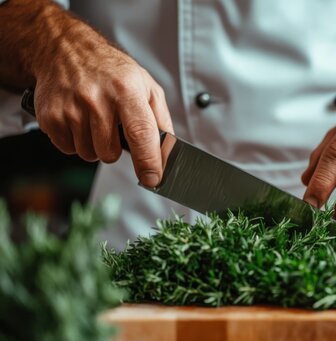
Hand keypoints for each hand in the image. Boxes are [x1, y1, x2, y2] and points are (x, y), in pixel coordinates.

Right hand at [30, 6, 173, 186]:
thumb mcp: (146, 86)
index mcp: (126, 90)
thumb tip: (168, 151)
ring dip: (94, 145)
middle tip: (113, 127)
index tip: (153, 179)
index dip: (148, 161)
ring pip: (89, 154)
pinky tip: (78, 120)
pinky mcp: (50, 116)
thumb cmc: (111, 71)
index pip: (141, 134)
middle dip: (114, 149)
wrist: (67, 50)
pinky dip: (75, 141)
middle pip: (110, 153)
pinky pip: (68, 149)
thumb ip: (161, 119)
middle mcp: (97, 99)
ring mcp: (71, 108)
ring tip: (95, 120)